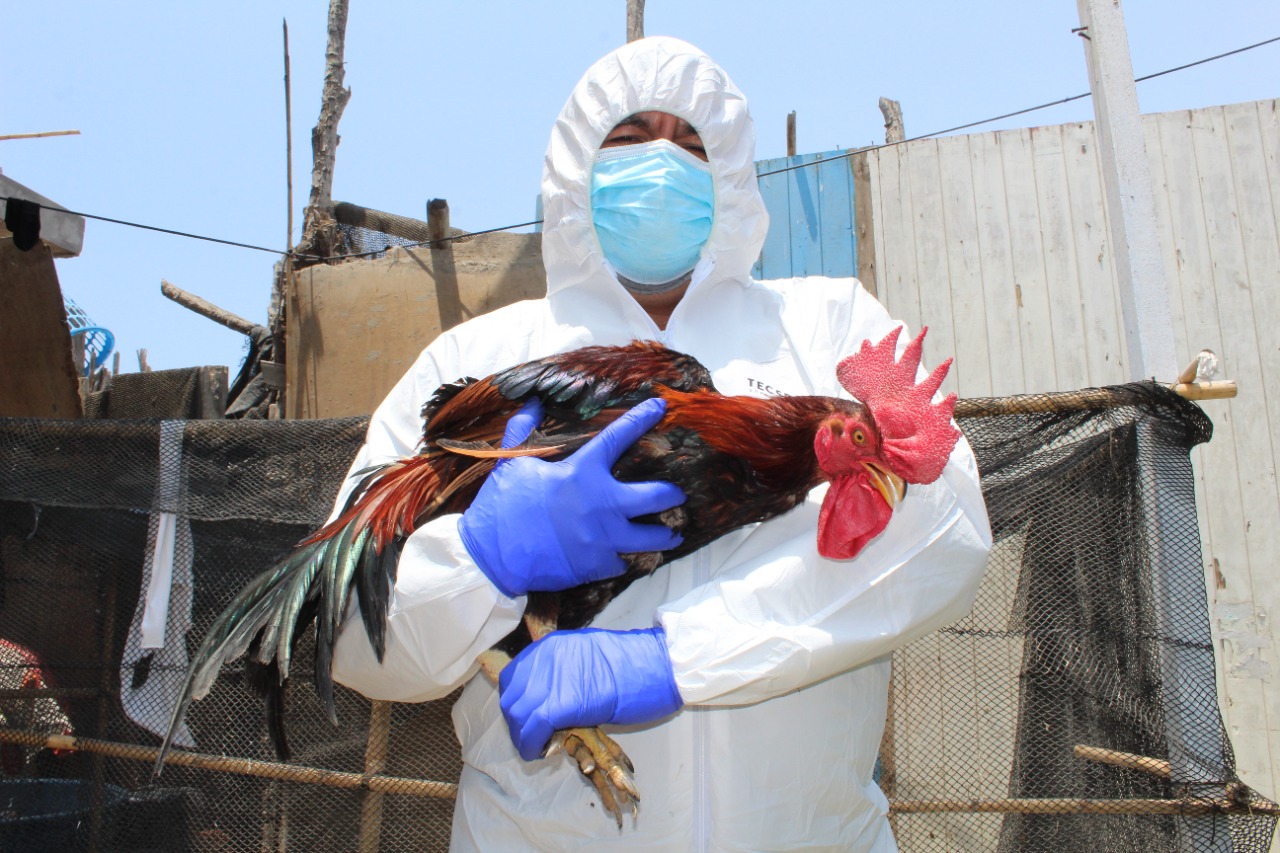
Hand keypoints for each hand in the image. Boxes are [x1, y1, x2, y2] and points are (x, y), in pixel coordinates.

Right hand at [458, 397, 684, 596]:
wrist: (491, 556)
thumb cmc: (501, 506)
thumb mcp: (511, 463)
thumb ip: (524, 430)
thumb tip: (533, 402)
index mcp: (582, 472)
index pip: (619, 437)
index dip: (642, 418)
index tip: (660, 408)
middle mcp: (603, 504)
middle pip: (657, 496)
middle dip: (672, 494)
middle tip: (677, 494)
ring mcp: (604, 538)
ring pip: (653, 537)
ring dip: (665, 535)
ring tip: (671, 535)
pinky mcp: (599, 566)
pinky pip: (626, 562)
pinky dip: (628, 559)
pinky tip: (631, 557)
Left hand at [499, 627, 681, 760]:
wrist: (653, 666)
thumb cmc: (631, 664)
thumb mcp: (588, 658)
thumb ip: (564, 673)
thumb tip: (551, 697)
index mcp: (551, 646)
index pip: (515, 678)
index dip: (518, 702)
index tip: (529, 718)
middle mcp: (544, 659)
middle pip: (511, 697)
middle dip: (517, 722)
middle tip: (534, 737)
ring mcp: (550, 679)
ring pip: (517, 714)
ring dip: (523, 736)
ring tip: (539, 746)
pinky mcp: (560, 703)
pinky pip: (531, 729)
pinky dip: (530, 745)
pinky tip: (542, 752)